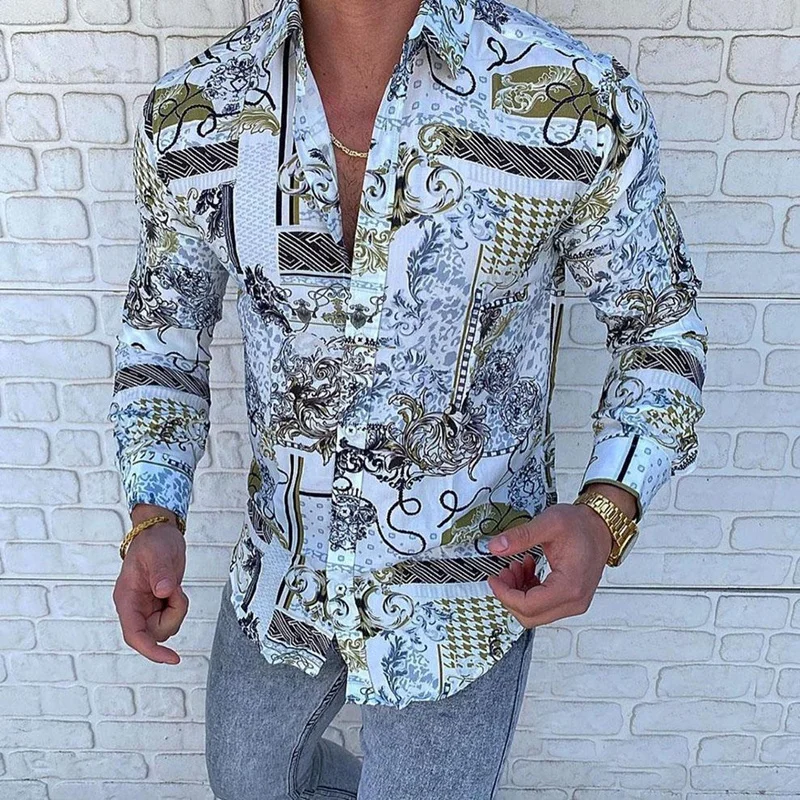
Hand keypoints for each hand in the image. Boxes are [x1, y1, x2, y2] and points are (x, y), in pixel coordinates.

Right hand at [113, 520, 187, 663]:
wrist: (160, 534)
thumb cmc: (153, 542)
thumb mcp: (158, 553)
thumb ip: (161, 573)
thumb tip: (164, 592)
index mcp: (126, 599)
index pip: (135, 634)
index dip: (151, 651)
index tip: (172, 658)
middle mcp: (134, 608)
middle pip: (154, 634)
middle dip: (172, 616)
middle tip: (176, 591)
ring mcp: (146, 609)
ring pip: (165, 628)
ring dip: (177, 611)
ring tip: (175, 587)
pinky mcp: (159, 606)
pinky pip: (172, 618)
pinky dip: (179, 607)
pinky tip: (176, 590)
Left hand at [486, 502, 613, 628]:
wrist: (600, 527)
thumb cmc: (581, 526)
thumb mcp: (549, 524)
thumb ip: (520, 536)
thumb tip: (496, 546)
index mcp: (569, 586)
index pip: (528, 606)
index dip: (505, 594)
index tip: (494, 579)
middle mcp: (574, 601)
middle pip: (530, 616)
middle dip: (510, 594)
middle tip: (504, 572)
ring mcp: (573, 602)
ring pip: (534, 613)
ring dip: (518, 592)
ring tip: (517, 566)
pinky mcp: (570, 599)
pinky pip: (542, 606)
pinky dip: (528, 591)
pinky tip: (527, 570)